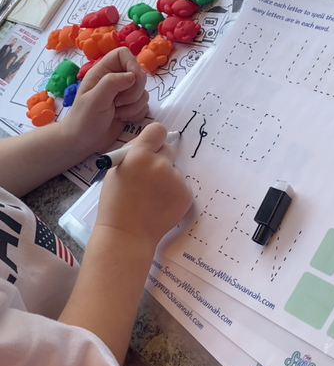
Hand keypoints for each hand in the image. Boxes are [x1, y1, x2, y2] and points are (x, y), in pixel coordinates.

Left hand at [61, 47, 148, 154]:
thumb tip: (133, 75)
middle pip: (139, 74)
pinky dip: (136, 114)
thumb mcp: (94, 99)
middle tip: (117, 102)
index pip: (124, 54)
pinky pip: (144, 106)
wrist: (83, 142)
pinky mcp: (130, 108)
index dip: (132, 64)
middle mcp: (115, 80)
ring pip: (143, 92)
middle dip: (133, 91)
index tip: (134, 80)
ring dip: (134, 105)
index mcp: (103, 72)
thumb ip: (112, 83)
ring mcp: (124, 95)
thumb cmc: (84, 119)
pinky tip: (122, 118)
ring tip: (117, 112)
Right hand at [96, 123, 192, 250]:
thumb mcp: (115, 171)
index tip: (153, 144)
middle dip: (160, 158)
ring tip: (151, 196)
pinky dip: (173, 192)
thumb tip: (148, 141)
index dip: (155, 137)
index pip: (158, 130)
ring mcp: (176, 180)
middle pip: (169, 149)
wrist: (127, 235)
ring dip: (166, 177)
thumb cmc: (115, 204)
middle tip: (149, 175)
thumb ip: (133, 153)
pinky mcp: (186, 194)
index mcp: (139, 156)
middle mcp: (160, 164)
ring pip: (175, 169)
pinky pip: (181, 185)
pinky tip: (159, 204)